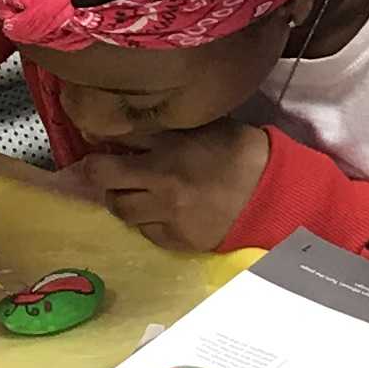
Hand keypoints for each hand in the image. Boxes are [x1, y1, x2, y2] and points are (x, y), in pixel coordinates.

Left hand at [73, 122, 275, 254]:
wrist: (272, 192)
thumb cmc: (238, 151)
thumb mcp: (200, 127)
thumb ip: (161, 130)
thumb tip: (123, 127)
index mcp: (167, 154)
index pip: (111, 149)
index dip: (97, 146)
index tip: (98, 146)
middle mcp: (161, 186)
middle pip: (105, 182)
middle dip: (99, 175)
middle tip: (107, 171)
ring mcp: (168, 217)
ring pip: (122, 211)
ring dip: (122, 200)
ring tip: (135, 192)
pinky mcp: (178, 240)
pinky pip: (146, 232)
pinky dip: (146, 221)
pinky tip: (160, 212)